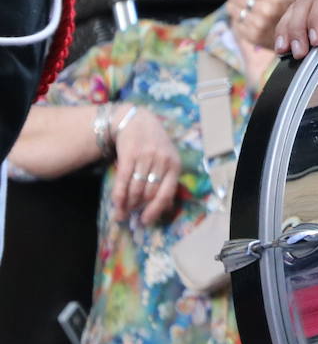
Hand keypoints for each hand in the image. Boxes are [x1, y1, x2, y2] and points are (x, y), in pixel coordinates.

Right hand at [110, 107, 180, 223]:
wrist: (137, 121)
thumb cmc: (154, 144)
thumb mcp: (167, 159)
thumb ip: (167, 180)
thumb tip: (166, 207)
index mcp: (175, 164)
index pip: (167, 193)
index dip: (156, 210)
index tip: (146, 221)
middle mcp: (162, 161)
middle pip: (149, 193)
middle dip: (139, 208)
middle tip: (132, 217)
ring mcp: (146, 158)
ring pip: (136, 189)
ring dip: (128, 205)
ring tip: (122, 213)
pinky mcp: (130, 155)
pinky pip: (123, 181)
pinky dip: (119, 196)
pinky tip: (116, 205)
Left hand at [227, 0, 307, 49]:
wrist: (305, 39)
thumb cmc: (303, 9)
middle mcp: (265, 12)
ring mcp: (257, 26)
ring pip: (231, 8)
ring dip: (236, 5)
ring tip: (246, 5)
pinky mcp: (252, 37)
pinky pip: (234, 22)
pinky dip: (239, 18)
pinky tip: (249, 17)